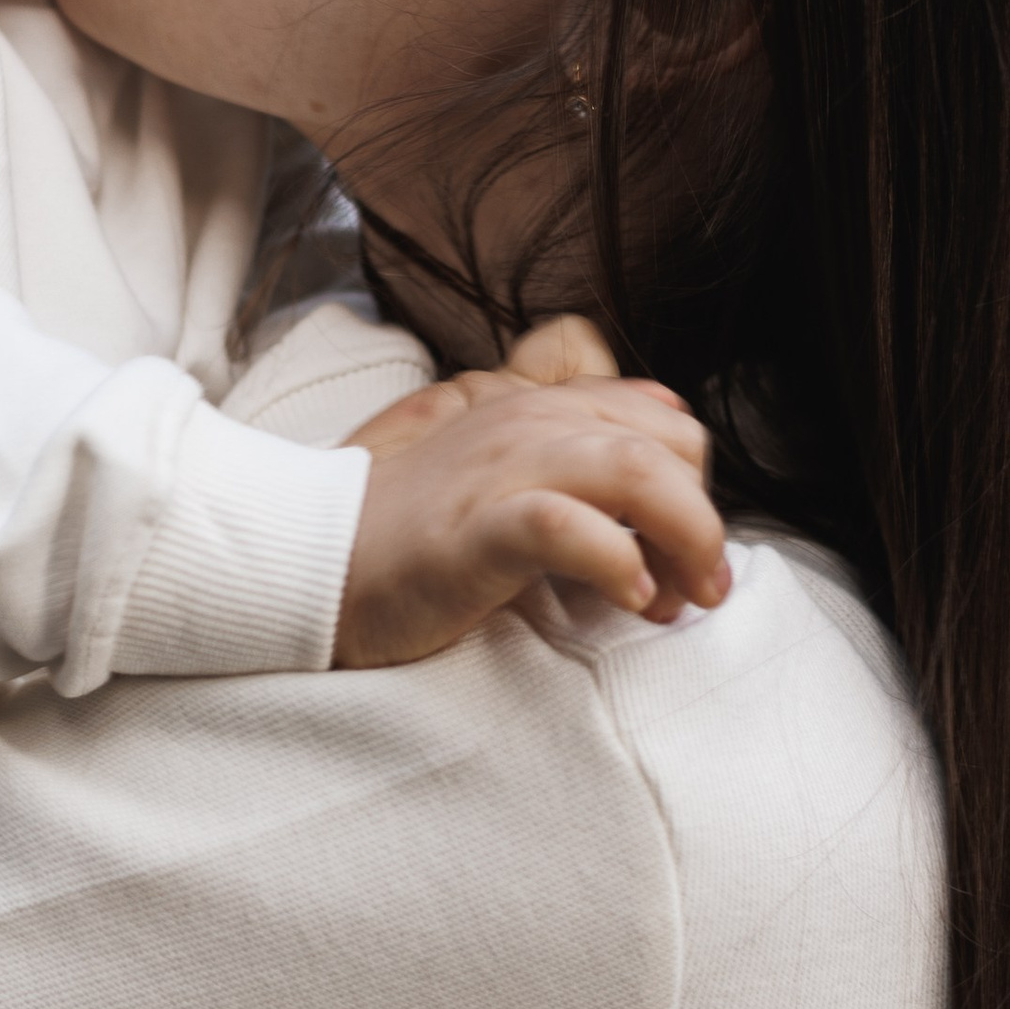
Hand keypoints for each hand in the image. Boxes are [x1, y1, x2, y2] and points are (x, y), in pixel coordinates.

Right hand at [336, 367, 728, 665]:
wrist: (306, 560)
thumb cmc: (404, 535)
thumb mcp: (495, 471)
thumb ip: (568, 450)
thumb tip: (662, 444)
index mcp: (536, 407)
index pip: (664, 424)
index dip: (694, 491)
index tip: (683, 558)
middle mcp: (527, 422)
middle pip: (668, 449)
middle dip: (703, 525)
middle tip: (695, 592)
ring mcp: (501, 469)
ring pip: (638, 474)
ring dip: (684, 541)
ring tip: (678, 601)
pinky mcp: (475, 526)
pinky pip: (569, 527)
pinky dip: (617, 563)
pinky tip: (628, 600)